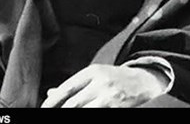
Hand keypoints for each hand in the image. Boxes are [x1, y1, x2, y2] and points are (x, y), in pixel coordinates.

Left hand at [41, 63, 169, 107]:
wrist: (146, 81)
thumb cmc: (117, 78)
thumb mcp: (97, 75)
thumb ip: (75, 84)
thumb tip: (51, 93)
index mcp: (93, 71)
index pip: (66, 88)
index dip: (52, 102)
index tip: (43, 109)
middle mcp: (100, 82)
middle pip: (73, 103)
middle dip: (60, 111)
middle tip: (50, 116)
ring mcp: (109, 96)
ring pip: (82, 110)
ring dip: (72, 115)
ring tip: (64, 118)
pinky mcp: (117, 107)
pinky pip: (96, 114)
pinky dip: (87, 116)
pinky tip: (84, 116)